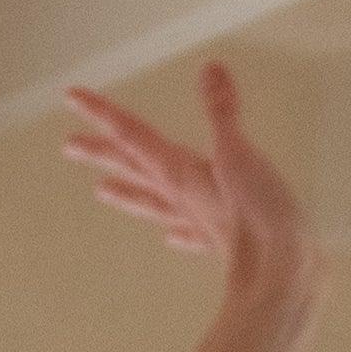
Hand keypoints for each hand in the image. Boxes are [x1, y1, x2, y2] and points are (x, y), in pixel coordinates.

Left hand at [61, 60, 319, 316]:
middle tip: (70, 146)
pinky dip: (177, 233)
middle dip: (102, 154)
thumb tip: (209, 72)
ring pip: (152, 204)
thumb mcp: (239, 155)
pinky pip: (190, 235)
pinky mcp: (221, 246)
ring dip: (127, 194)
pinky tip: (170, 237)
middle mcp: (180, 200)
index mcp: (179, 175)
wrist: (280, 279)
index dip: (103, 114)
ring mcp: (198, 224)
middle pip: (132, 170)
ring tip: (101, 190)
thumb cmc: (256, 218)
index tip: (72, 98)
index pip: (132, 136)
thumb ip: (223, 114)